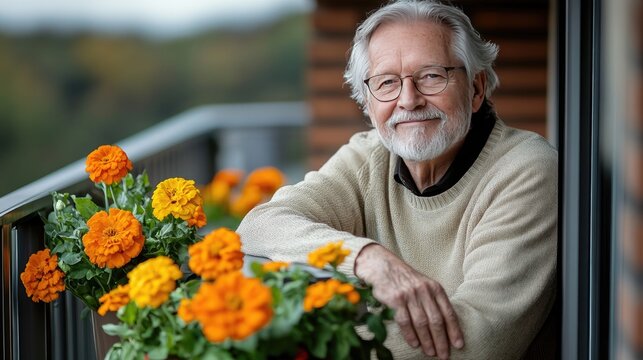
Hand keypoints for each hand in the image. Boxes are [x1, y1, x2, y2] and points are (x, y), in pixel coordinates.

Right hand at [355, 244, 463, 358]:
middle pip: (436, 320)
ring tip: (431, 353)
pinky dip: (410, 334)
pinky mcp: (395, 299)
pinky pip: (405, 321)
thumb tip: (445, 326)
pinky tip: (414, 344)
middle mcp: (424, 291)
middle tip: (444, 355)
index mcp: (435, 288)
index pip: (448, 312)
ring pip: (422, 323)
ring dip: (427, 341)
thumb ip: (434, 301)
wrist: (383, 266)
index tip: (459, 345)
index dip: (454, 330)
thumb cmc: (405, 279)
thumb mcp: (424, 285)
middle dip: (441, 340)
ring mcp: (410, 295)